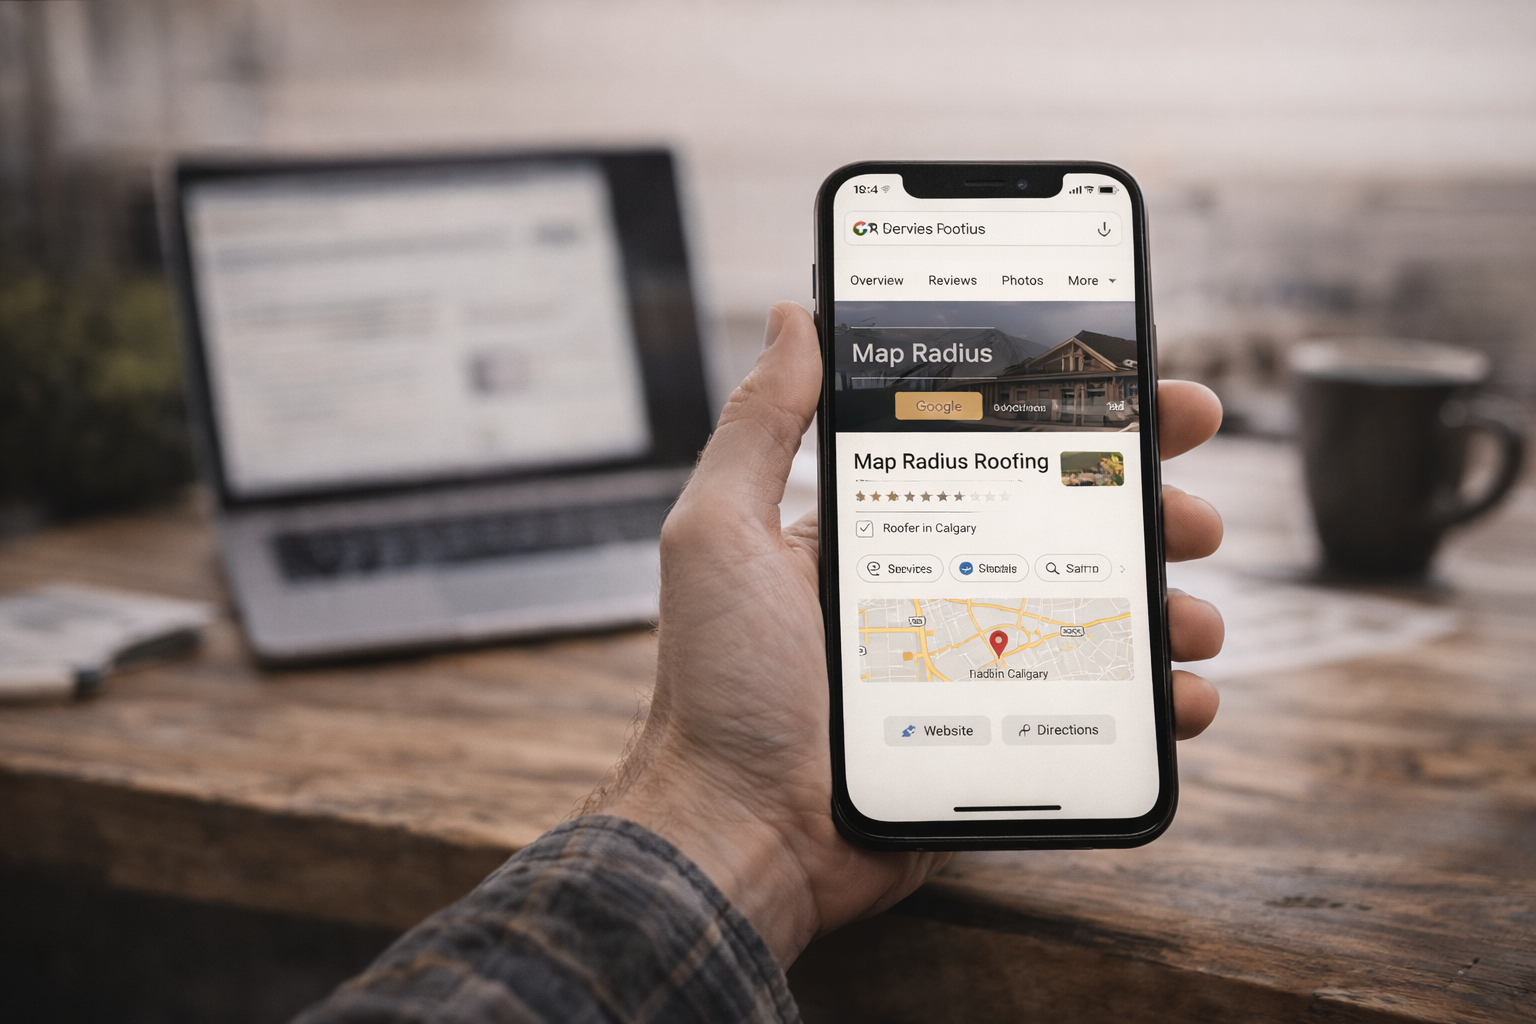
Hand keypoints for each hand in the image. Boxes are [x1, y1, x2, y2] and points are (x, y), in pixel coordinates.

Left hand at [593, 302, 1224, 966]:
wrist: (736, 834)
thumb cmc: (718, 685)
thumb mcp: (721, 532)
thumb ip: (761, 425)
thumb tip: (793, 314)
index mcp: (884, 532)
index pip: (995, 454)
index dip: (1075, 420)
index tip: (1148, 391)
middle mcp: (937, 589)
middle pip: (1066, 529)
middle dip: (1147, 508)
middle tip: (1194, 511)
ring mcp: (975, 667)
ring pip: (1099, 617)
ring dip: (1167, 604)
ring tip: (1198, 616)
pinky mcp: (1000, 740)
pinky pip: (1100, 712)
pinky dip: (1156, 702)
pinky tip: (1186, 697)